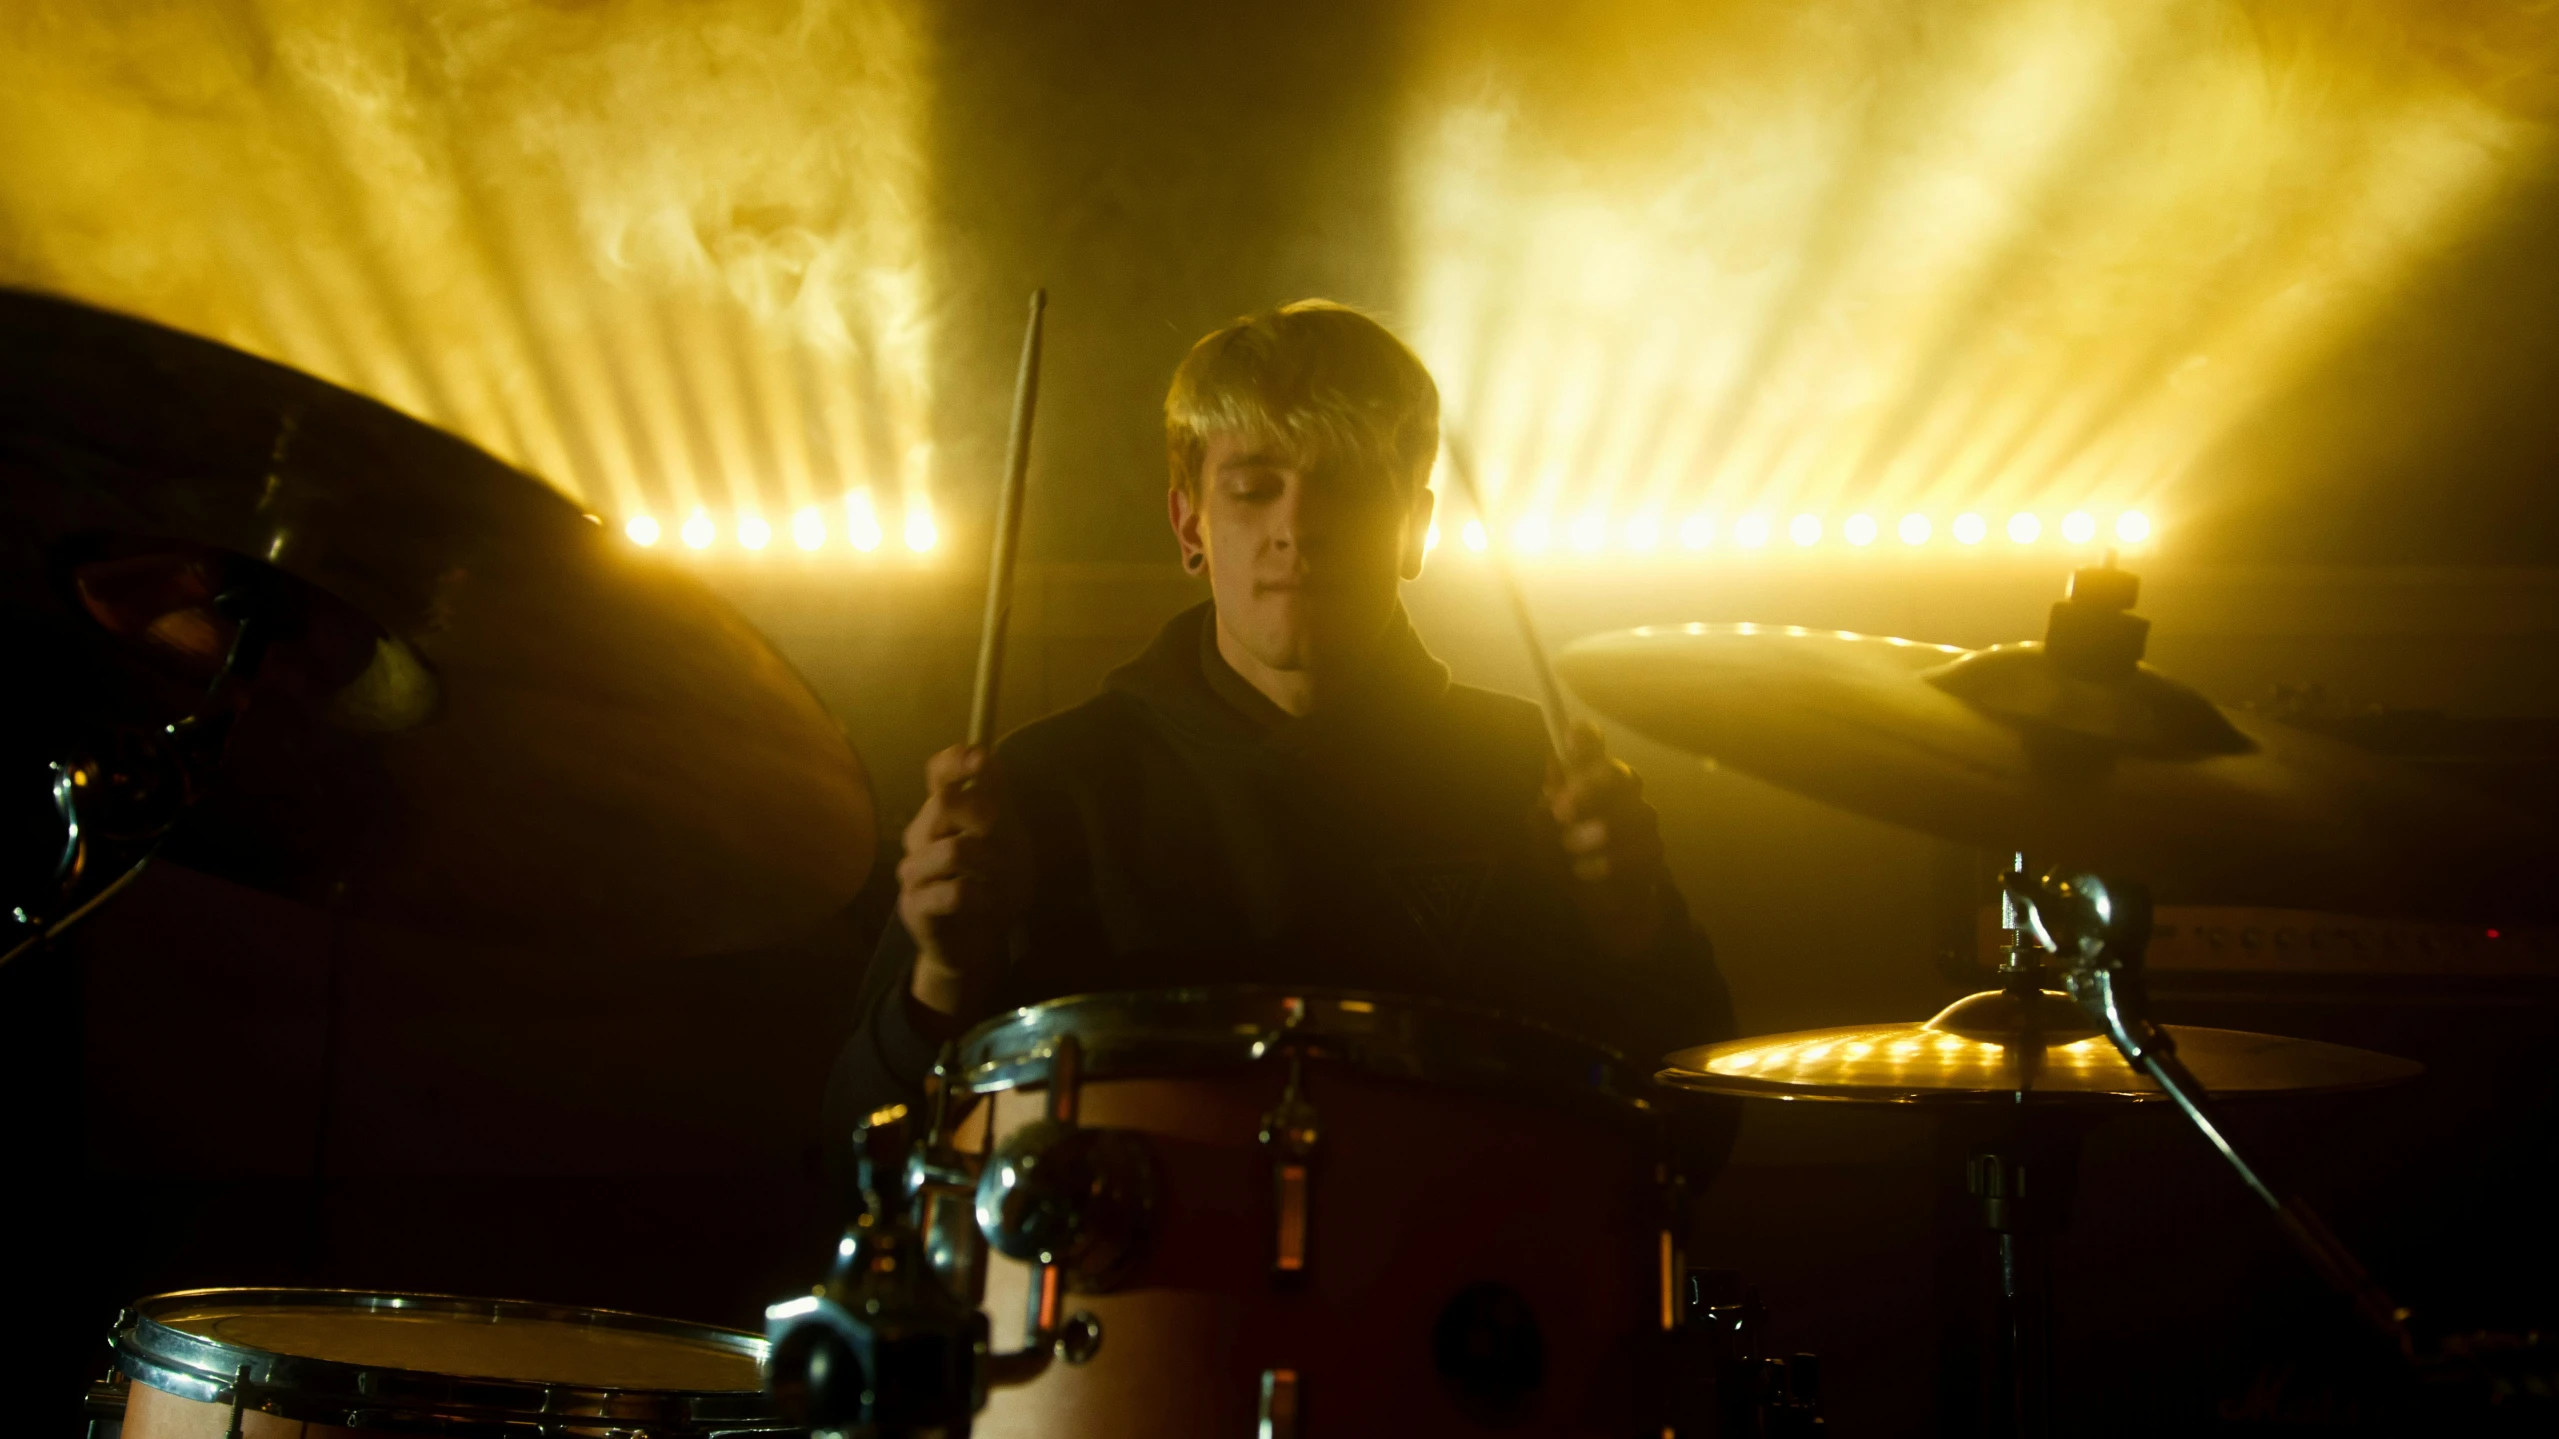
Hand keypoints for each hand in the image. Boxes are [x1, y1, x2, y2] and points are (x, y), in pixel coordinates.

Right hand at [897, 744, 1028, 1024]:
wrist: (980, 944)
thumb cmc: (994, 886)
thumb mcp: (1009, 841)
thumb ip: (996, 801)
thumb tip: (985, 756)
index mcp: (942, 814)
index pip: (937, 774)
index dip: (954, 762)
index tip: (980, 759)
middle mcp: (920, 835)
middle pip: (946, 806)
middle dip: (990, 826)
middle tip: (1009, 854)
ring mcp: (912, 870)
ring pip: (954, 850)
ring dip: (992, 869)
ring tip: (1000, 887)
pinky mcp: (914, 905)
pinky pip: (953, 892)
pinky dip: (982, 899)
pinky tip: (986, 906)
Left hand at [1546, 719, 1668, 959]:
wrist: (1594, 904)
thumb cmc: (1564, 859)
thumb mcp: (1542, 838)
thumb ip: (1545, 811)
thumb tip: (1555, 780)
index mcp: (1587, 779)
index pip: (1591, 746)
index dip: (1586, 738)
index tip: (1572, 734)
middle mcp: (1620, 792)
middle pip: (1621, 774)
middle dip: (1591, 789)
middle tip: (1562, 811)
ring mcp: (1642, 820)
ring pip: (1637, 814)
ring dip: (1601, 832)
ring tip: (1572, 850)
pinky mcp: (1654, 851)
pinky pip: (1644, 850)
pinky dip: (1612, 862)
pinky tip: (1588, 872)